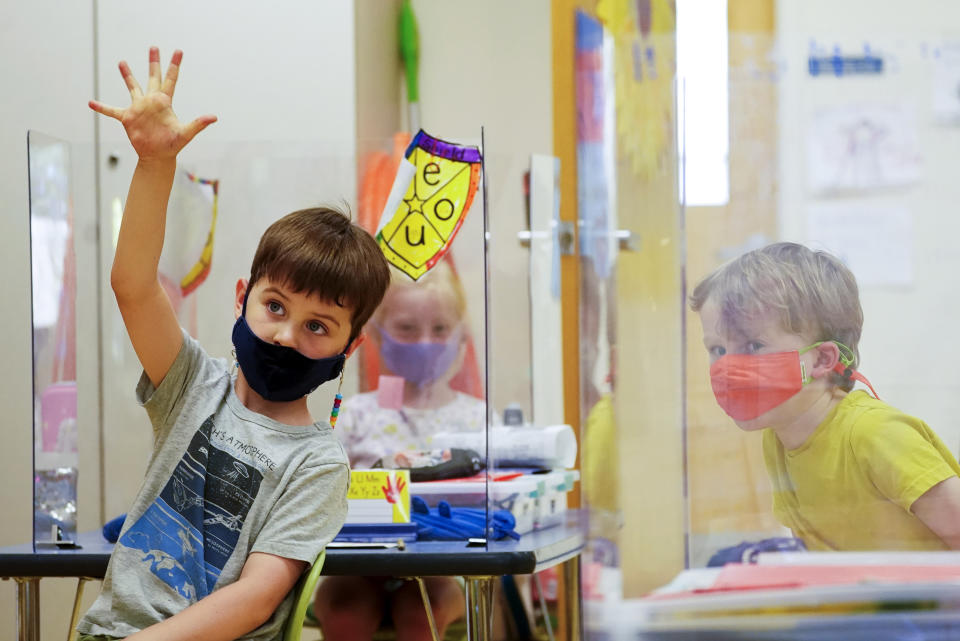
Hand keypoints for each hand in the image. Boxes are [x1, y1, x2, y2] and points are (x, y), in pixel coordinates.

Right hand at [89, 47, 215, 160]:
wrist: (158, 157)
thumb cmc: (172, 146)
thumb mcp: (186, 133)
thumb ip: (198, 124)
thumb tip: (214, 117)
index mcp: (165, 102)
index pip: (171, 79)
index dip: (174, 65)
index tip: (178, 51)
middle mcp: (151, 101)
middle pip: (153, 77)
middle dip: (153, 62)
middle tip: (153, 46)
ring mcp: (139, 108)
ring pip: (132, 87)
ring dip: (127, 76)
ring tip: (122, 62)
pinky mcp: (127, 118)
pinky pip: (111, 110)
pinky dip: (102, 107)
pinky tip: (91, 102)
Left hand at [381, 475, 406, 503]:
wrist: (392, 501)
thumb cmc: (388, 498)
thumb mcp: (386, 494)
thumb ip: (384, 490)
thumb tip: (382, 486)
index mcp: (389, 488)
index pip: (388, 483)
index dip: (388, 479)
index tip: (388, 476)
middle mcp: (393, 488)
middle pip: (393, 482)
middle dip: (394, 478)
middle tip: (395, 474)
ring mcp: (396, 489)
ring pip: (398, 484)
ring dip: (399, 481)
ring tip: (400, 477)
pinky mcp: (399, 491)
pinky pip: (401, 487)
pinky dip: (403, 485)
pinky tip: (404, 482)